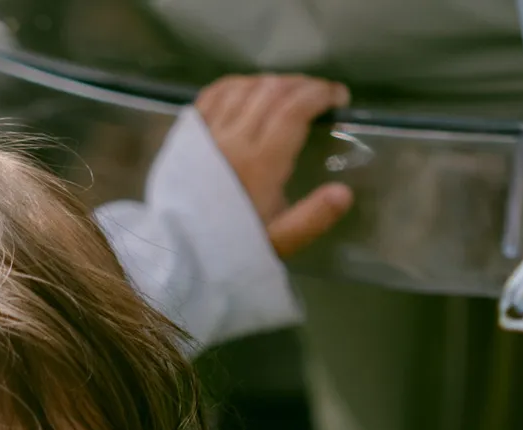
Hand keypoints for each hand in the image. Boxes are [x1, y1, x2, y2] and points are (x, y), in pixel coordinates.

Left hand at [193, 74, 355, 258]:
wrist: (178, 254)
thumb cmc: (233, 247)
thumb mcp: (278, 242)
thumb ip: (312, 218)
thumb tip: (344, 193)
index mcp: (260, 164)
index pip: (293, 110)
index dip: (320, 94)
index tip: (338, 96)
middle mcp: (232, 140)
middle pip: (271, 91)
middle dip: (302, 84)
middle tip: (320, 92)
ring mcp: (207, 134)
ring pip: (244, 88)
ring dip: (272, 82)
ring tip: (290, 90)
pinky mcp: (187, 135)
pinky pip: (213, 94)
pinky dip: (237, 84)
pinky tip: (250, 88)